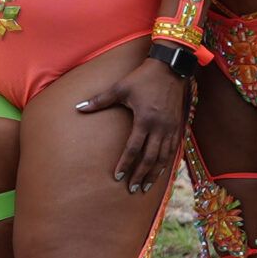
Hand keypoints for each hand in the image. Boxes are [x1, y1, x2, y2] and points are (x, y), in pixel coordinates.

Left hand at [76, 62, 187, 193]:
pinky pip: (173, 150)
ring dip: (154, 174)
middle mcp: (160, 126)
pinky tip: (160, 172)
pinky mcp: (178, 125)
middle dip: (140, 175)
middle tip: (132, 189)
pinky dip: (166, 163)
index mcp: (144, 119)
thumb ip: (99, 100)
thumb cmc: (142, 77)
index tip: (118, 177)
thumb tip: (78, 107)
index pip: (133, 148)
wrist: (169, 68)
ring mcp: (171, 127)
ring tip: (145, 187)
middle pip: (150, 158)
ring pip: (163, 157)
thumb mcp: (119, 88)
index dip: (125, 164)